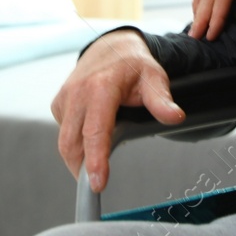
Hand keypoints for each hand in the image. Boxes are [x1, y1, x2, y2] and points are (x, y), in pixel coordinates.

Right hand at [50, 30, 184, 191]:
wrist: (111, 47)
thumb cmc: (133, 65)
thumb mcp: (154, 77)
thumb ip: (162, 100)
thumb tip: (176, 117)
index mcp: (101, 87)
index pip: (95, 131)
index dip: (95, 159)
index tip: (97, 183)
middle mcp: (78, 92)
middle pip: (72, 143)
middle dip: (81, 169)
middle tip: (95, 187)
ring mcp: (65, 98)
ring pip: (65, 140)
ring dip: (77, 159)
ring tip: (94, 170)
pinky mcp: (59, 104)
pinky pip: (64, 132)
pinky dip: (75, 143)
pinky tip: (90, 142)